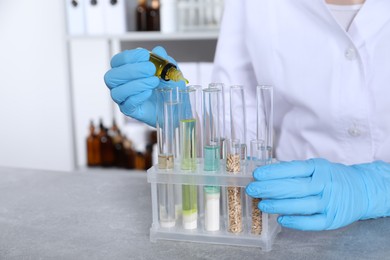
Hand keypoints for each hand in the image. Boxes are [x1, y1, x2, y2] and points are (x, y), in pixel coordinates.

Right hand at [104, 46, 184, 126]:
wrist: (174, 104)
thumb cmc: (166, 86)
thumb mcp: (167, 69)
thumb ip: (162, 59)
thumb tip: (158, 51)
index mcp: (125, 70)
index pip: (117, 61)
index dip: (129, 56)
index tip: (145, 55)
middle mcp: (120, 84)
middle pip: (112, 76)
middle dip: (131, 70)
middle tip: (150, 69)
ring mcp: (124, 99)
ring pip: (117, 91)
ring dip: (136, 84)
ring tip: (153, 81)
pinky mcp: (130, 110)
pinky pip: (127, 104)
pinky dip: (138, 96)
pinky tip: (149, 92)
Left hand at [246, 158, 389, 230]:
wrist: (362, 189)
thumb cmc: (331, 177)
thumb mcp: (316, 167)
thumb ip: (295, 171)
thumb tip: (267, 174)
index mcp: (318, 168)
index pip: (293, 169)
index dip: (273, 172)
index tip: (256, 174)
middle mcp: (324, 184)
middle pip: (295, 187)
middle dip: (270, 188)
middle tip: (253, 189)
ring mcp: (329, 202)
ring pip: (302, 205)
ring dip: (279, 205)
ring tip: (262, 205)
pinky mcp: (332, 219)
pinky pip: (312, 222)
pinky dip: (296, 221)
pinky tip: (281, 219)